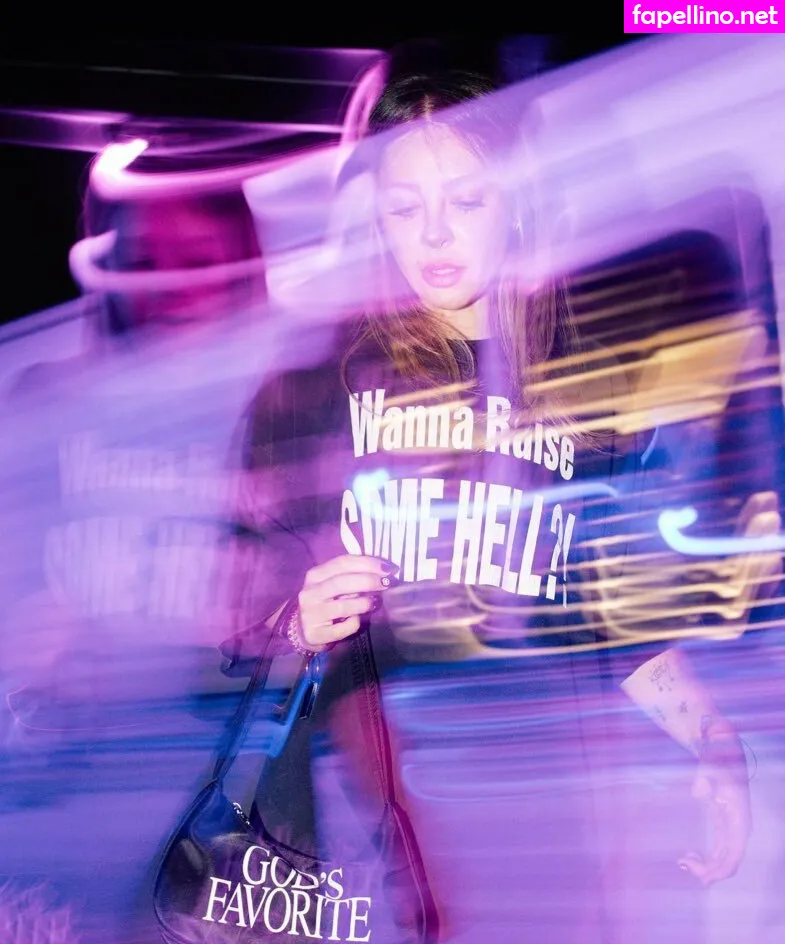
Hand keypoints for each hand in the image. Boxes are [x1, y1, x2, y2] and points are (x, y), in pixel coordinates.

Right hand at [296, 554, 398, 648]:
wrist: (306, 632)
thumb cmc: (328, 604)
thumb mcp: (334, 585)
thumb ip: (352, 575)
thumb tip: (384, 570)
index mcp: (315, 575)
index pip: (343, 563)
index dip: (368, 563)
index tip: (389, 568)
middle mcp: (309, 593)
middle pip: (342, 582)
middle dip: (369, 581)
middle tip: (388, 583)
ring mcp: (310, 614)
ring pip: (343, 606)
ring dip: (364, 603)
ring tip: (373, 603)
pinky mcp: (315, 634)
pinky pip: (345, 627)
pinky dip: (355, 623)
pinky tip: (356, 620)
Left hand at [678, 724, 751, 884]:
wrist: (722, 748)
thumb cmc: (717, 757)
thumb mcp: (712, 765)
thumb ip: (706, 777)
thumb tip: (699, 791)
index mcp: (739, 818)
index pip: (734, 853)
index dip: (720, 869)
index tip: (701, 875)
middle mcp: (739, 826)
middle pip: (729, 860)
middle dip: (710, 871)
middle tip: (683, 865)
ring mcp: (732, 826)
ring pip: (725, 858)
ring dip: (708, 866)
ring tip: (684, 862)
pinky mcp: (723, 824)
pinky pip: (720, 849)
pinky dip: (708, 857)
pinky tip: (690, 855)